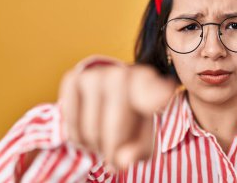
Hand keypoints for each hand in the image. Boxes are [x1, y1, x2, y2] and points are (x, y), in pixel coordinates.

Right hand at [58, 55, 176, 169]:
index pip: (153, 92)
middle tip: (114, 158)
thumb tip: (123, 161)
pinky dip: (78, 136)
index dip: (158, 96)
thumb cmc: (130, 118)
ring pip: (91, 129)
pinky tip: (87, 132)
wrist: (104, 95)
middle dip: (113, 149)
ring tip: (102, 143)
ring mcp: (96, 74)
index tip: (165, 96)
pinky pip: (71, 122)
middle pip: (115, 127)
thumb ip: (138, 150)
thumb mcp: (142, 136)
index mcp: (148, 84)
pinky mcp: (73, 78)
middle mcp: (122, 73)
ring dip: (95, 146)